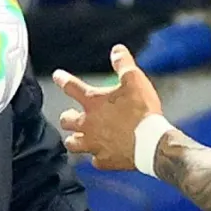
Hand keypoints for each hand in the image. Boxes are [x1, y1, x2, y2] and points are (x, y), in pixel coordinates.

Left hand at [53, 45, 162, 169]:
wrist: (152, 143)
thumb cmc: (142, 111)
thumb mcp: (135, 81)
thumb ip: (123, 64)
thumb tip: (116, 50)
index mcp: (93, 103)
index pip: (72, 87)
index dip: (63, 79)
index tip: (58, 76)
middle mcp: (88, 124)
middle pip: (66, 121)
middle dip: (67, 117)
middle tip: (70, 115)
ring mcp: (94, 145)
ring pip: (73, 144)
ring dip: (75, 139)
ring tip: (77, 138)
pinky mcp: (104, 161)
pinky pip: (95, 160)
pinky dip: (97, 156)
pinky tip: (101, 154)